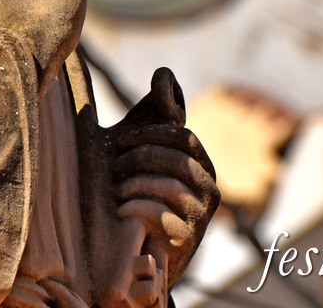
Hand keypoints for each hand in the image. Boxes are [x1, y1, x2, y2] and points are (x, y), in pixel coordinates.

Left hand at [107, 69, 219, 286]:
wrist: (130, 249)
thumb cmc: (135, 189)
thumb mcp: (142, 146)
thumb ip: (153, 111)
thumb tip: (165, 74)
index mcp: (199, 163)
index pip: (182, 135)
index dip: (149, 133)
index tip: (119, 140)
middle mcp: (208, 189)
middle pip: (178, 159)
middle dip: (140, 158)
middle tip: (114, 167)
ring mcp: (200, 217)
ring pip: (171, 186)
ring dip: (135, 184)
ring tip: (116, 191)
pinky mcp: (186, 243)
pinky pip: (164, 216)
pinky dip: (137, 208)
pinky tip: (122, 210)